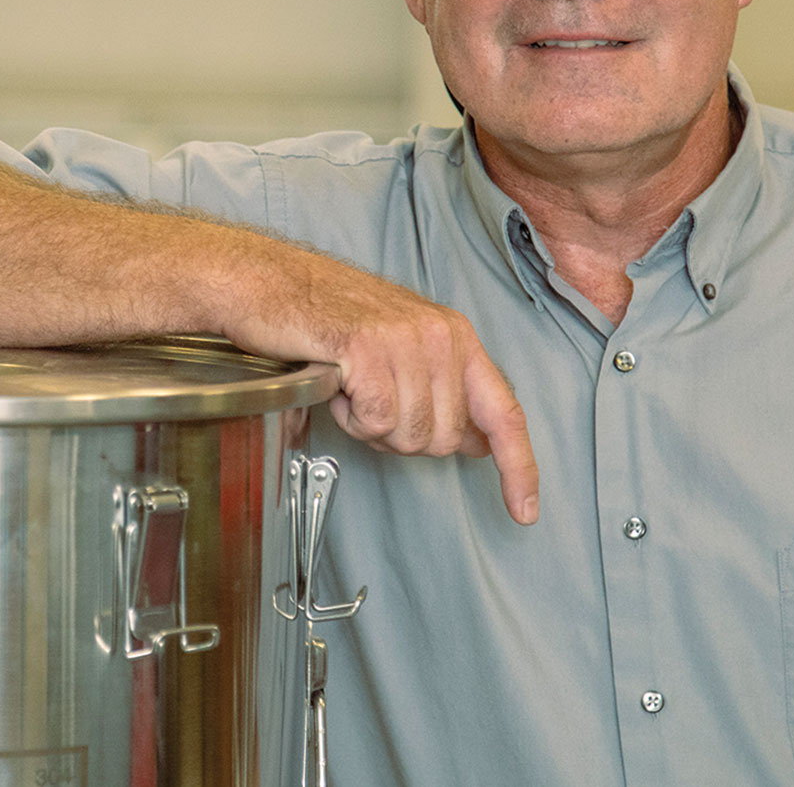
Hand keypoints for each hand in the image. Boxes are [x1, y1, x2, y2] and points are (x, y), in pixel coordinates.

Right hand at [226, 254, 539, 525]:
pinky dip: (350, 416)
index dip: (518, 467)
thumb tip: (477, 443)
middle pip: (444, 439)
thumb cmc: (326, 319)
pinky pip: (375, 420)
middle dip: (402, 438)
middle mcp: (441, 335)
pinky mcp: (369, 349)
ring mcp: (407, 341)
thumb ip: (442, 391)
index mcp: (456, 336)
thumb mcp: (401, 348)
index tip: (525, 511)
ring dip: (371, 425)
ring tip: (350, 386)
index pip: (505, 411)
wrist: (268, 282)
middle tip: (369, 403)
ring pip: (409, 434)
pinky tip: (337, 383)